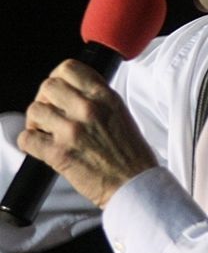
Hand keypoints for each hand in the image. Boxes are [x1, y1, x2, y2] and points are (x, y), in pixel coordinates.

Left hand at [17, 59, 157, 208]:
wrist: (134, 185)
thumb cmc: (131, 154)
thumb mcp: (120, 113)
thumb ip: (98, 98)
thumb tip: (74, 91)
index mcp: (104, 96)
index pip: (68, 68)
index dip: (58, 77)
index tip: (58, 90)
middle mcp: (87, 108)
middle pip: (47, 86)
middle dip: (45, 99)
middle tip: (50, 112)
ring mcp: (71, 130)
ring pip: (34, 110)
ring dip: (36, 121)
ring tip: (45, 131)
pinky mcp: (58, 154)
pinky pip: (27, 139)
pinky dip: (29, 143)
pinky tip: (41, 147)